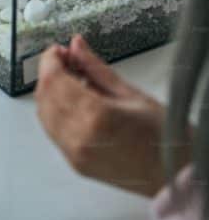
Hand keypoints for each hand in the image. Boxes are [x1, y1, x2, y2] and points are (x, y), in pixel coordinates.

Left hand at [35, 35, 191, 196]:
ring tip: (70, 79)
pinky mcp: (75, 163)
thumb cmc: (166, 137)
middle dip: (49, 74)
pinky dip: (55, 112)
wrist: (175, 172)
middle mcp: (79, 138)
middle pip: (45, 96)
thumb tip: (77, 46)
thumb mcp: (131, 93)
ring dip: (50, 93)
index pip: (53, 80)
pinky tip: (71, 102)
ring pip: (44, 114)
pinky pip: (52, 131)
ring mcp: (75, 154)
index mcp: (96, 116)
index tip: (57, 50)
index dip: (50, 60)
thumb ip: (96, 68)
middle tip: (65, 60)